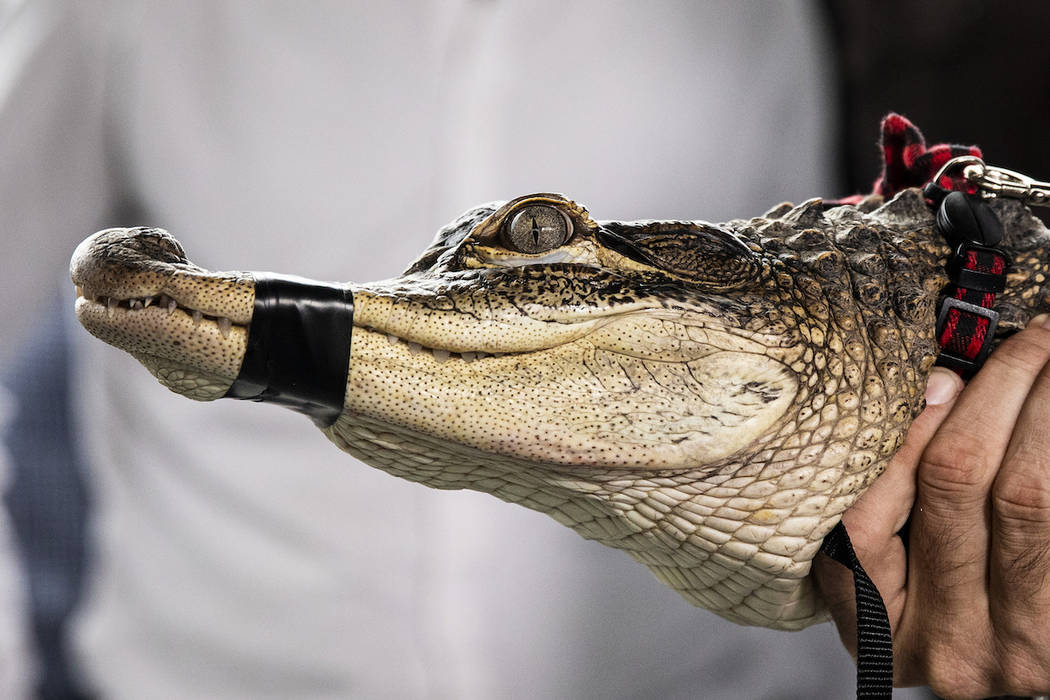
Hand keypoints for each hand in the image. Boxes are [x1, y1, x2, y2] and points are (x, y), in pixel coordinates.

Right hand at [813, 316, 1049, 698]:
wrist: (1017, 679)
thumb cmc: (943, 619)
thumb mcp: (891, 584)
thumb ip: (891, 504)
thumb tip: (940, 392)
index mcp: (879, 636)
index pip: (864, 519)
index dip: (901, 436)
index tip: (941, 376)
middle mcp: (947, 651)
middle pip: (955, 486)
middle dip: (994, 393)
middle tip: (1030, 339)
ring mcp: (1020, 650)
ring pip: (1026, 496)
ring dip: (1044, 410)